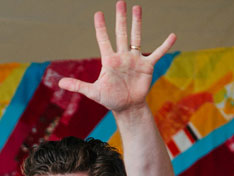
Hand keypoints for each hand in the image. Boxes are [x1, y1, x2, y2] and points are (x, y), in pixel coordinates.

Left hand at [57, 2, 174, 114]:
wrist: (127, 107)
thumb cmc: (110, 99)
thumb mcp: (93, 92)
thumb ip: (78, 86)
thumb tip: (60, 83)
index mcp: (109, 61)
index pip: (103, 40)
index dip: (100, 27)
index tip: (98, 13)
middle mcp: (122, 56)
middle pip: (121, 33)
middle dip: (120, 18)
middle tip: (120, 2)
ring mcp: (135, 59)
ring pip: (136, 37)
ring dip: (137, 23)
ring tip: (137, 7)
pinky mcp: (147, 66)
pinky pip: (157, 54)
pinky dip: (165, 46)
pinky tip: (172, 36)